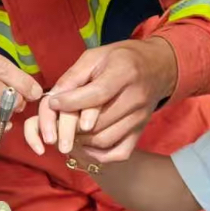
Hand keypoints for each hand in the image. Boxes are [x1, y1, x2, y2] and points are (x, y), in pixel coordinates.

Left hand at [32, 38, 176, 162]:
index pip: (98, 94)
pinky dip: (97, 154)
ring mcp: (140, 118)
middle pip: (98, 122)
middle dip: (70, 126)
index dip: (72, 102)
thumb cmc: (120, 58)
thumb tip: (52, 100)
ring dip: (80, 140)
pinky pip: (119, 154)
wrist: (157, 67)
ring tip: (67, 131)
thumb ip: (73, 76)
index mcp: (125, 72)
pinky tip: (84, 144)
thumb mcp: (95, 56)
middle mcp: (136, 98)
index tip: (53, 103)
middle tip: (54, 122)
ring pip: (104, 140)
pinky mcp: (140, 132)